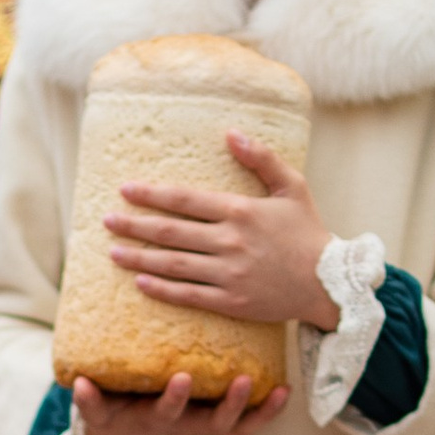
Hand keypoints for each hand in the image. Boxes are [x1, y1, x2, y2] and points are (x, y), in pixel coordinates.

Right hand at [73, 370, 288, 434]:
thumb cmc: (111, 413)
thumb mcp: (96, 411)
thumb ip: (89, 400)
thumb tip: (79, 383)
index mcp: (156, 420)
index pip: (167, 412)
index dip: (175, 398)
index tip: (182, 378)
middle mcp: (185, 426)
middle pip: (214, 422)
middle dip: (230, 404)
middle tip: (241, 380)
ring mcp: (204, 425)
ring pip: (237, 424)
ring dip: (257, 409)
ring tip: (276, 388)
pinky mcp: (216, 421)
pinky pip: (248, 422)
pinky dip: (267, 411)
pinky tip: (284, 388)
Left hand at [103, 133, 338, 328]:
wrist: (329, 283)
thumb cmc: (308, 232)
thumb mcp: (292, 186)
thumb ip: (261, 158)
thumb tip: (230, 133)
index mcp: (241, 211)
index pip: (185, 199)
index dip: (152, 194)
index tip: (126, 190)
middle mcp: (230, 242)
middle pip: (170, 231)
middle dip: (134, 224)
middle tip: (106, 220)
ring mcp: (229, 274)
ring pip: (173, 264)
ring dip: (139, 257)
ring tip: (112, 250)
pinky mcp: (231, 301)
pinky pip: (188, 295)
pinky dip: (161, 288)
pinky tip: (139, 281)